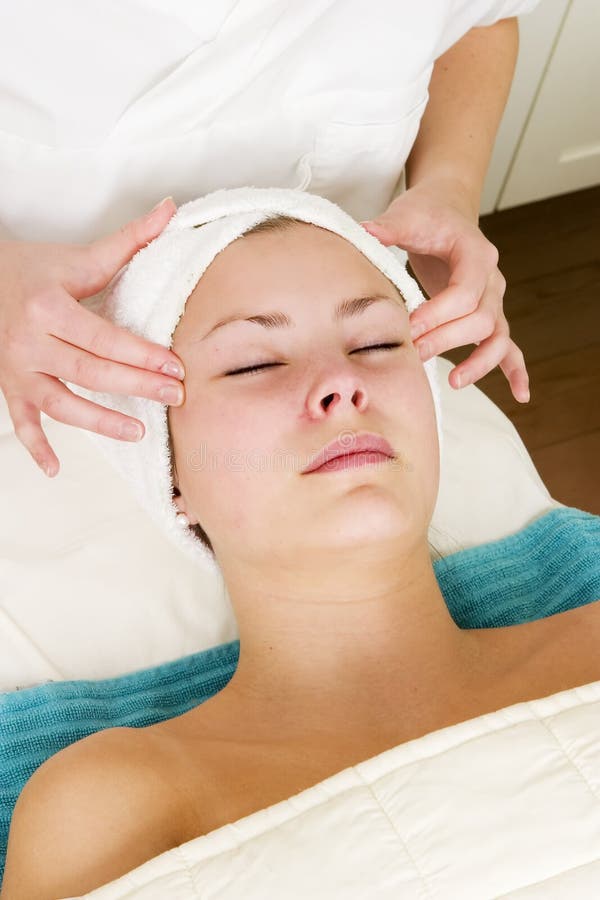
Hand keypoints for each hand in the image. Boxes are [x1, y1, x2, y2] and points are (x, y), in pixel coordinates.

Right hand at [0, 197, 186, 477]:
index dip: (141, 354)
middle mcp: (29, 341)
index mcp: (49, 307)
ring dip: (99, 422)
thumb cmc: (34, 270)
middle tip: (175, 397)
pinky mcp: (9, 388)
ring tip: (139, 432)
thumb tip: (171, 209)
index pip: (103, 338)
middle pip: (89, 373)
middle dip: (136, 386)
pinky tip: (55, 468)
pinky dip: (35, 447)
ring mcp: (17, 369)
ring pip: (60, 403)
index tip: (176, 366)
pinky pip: (21, 422)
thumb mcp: (79, 257)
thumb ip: (129, 240)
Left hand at [360, 180, 529, 402]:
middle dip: (447, 339)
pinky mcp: (487, 315)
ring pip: (499, 337)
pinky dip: (515, 371)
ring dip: (479, 362)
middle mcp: (492, 279)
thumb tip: (364, 232)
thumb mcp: (406, 214)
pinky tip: (520, 395)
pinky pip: (508, 346)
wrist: (446, 209)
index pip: (465, 292)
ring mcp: (493, 300)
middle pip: (481, 319)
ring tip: (453, 381)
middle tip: (413, 352)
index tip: (409, 327)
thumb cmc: (426, 213)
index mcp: (476, 254)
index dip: (438, 313)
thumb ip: (387, 227)